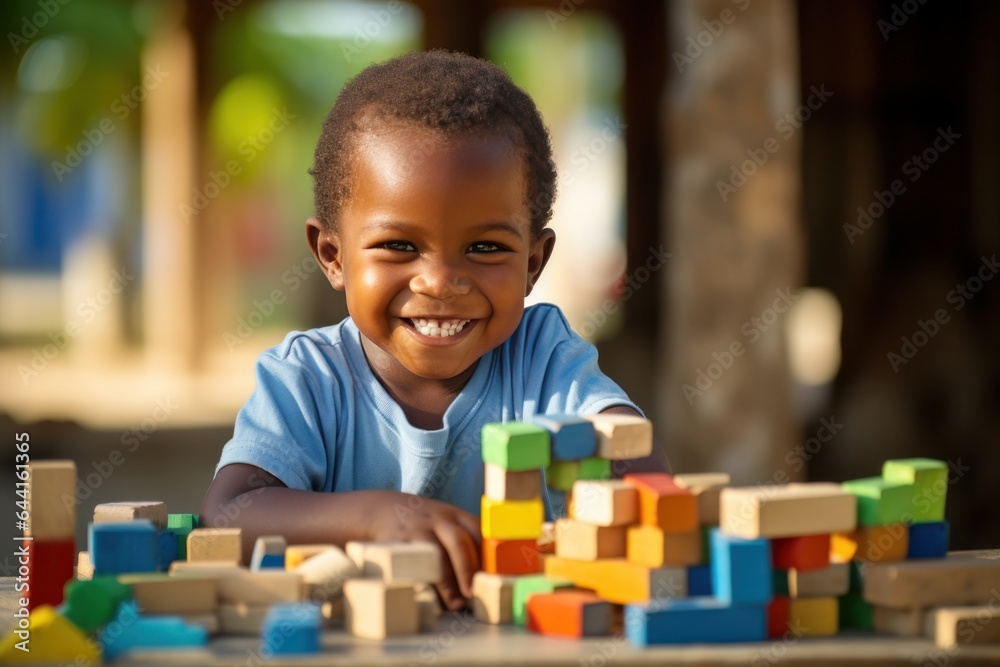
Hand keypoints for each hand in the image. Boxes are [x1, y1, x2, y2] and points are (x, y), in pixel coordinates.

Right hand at [368, 491, 480, 610]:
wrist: (382, 509)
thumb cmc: (425, 526)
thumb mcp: (446, 523)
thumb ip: (466, 542)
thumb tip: (486, 580)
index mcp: (455, 516)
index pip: (478, 533)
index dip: (487, 557)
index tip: (492, 579)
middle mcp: (438, 520)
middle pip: (458, 542)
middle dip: (467, 570)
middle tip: (473, 593)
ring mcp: (417, 530)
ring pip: (434, 555)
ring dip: (447, 583)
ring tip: (455, 604)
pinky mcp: (397, 543)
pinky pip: (412, 564)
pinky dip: (423, 582)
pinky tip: (429, 596)